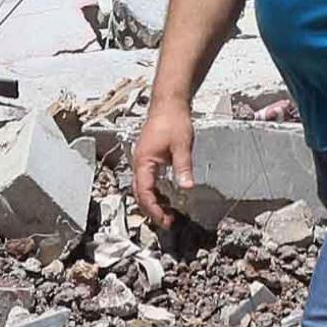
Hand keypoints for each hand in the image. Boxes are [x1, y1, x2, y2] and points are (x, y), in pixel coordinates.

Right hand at [132, 94, 194, 228]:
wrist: (169, 103)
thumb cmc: (173, 121)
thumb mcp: (182, 145)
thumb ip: (183, 167)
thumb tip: (187, 187)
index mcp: (143, 162)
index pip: (145, 193)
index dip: (154, 209)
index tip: (165, 220)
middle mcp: (139, 163)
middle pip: (140, 194)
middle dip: (152, 210)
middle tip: (167, 222)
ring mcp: (142, 161)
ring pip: (142, 188)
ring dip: (153, 202)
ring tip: (167, 213)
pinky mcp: (148, 158)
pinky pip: (147, 180)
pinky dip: (155, 192)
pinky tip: (166, 197)